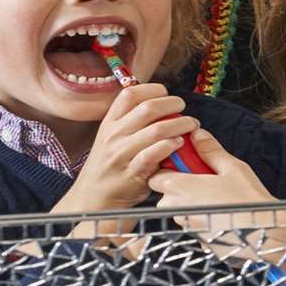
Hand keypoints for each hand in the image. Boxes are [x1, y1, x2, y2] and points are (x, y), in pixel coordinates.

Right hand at [51, 83, 197, 213]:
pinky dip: (170, 146)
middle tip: (184, 109)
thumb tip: (163, 103)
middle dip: (173, 104)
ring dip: (180, 124)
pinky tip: (179, 144)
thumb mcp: (113, 137)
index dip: (153, 89)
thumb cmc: (111, 164)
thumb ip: (132, 120)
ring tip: (191, 125)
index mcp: (110, 122)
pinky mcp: (131, 173)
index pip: (130, 94)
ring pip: (156, 130)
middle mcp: (114, 135)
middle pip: (148, 108)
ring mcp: (121, 154)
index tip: (166, 94)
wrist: (94, 197)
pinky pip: (153, 154)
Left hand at [149, 130, 285, 285]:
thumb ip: (210, 150)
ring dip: (190, 199)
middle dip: (181, 184)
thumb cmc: (247, 201)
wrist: (261, 234)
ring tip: (216, 194)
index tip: (187, 162)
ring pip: (178, 207)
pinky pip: (189, 219)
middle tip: (206, 178)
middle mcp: (176, 207)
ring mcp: (184, 224)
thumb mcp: (232, 168)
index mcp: (180, 187)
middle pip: (166, 192)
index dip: (169, 167)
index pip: (156, 175)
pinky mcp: (194, 235)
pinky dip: (199, 212)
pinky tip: (220, 208)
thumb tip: (198, 135)